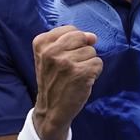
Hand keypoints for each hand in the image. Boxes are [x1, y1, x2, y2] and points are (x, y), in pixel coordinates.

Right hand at [32, 25, 101, 139]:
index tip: (64, 57)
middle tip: (71, 67)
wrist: (51, 109)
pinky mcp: (81, 73)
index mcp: (41, 43)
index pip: (71, 30)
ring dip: (87, 63)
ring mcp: (66, 63)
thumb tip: (92, 37)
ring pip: (91, 51)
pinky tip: (83, 81)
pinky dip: (94, 73)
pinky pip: (98, 63)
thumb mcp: (50, 57)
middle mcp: (52, 52)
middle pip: (82, 38)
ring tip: (75, 75)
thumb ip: (69, 41)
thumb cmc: (53, 80)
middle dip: (82, 51)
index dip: (74, 43)